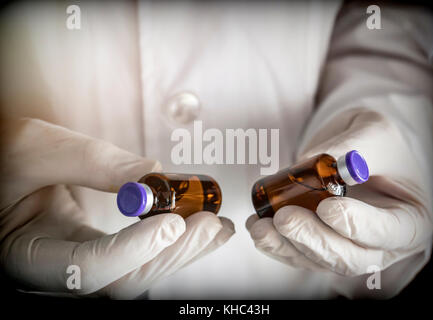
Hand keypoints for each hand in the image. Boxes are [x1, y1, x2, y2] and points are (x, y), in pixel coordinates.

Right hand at [0, 118, 233, 298]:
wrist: (4, 166)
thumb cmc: (5, 157)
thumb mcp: (36, 149)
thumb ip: (92, 161)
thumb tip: (154, 175)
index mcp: (26, 254)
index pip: (86, 269)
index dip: (131, 251)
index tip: (170, 223)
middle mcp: (55, 270)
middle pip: (122, 280)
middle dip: (170, 253)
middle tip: (209, 224)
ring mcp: (79, 263)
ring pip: (136, 273)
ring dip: (181, 251)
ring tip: (216, 228)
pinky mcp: (97, 249)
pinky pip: (138, 255)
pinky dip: (171, 243)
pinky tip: (198, 228)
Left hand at [247, 110, 432, 284]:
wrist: (360, 148)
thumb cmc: (378, 140)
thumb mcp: (374, 131)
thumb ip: (353, 147)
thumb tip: (320, 163)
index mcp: (410, 218)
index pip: (389, 233)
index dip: (358, 225)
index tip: (329, 207)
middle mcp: (381, 244)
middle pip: (350, 258)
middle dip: (313, 240)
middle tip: (285, 218)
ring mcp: (349, 247)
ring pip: (319, 261)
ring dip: (287, 246)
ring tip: (260, 226)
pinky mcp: (321, 245)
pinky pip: (299, 254)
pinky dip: (276, 245)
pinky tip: (258, 228)